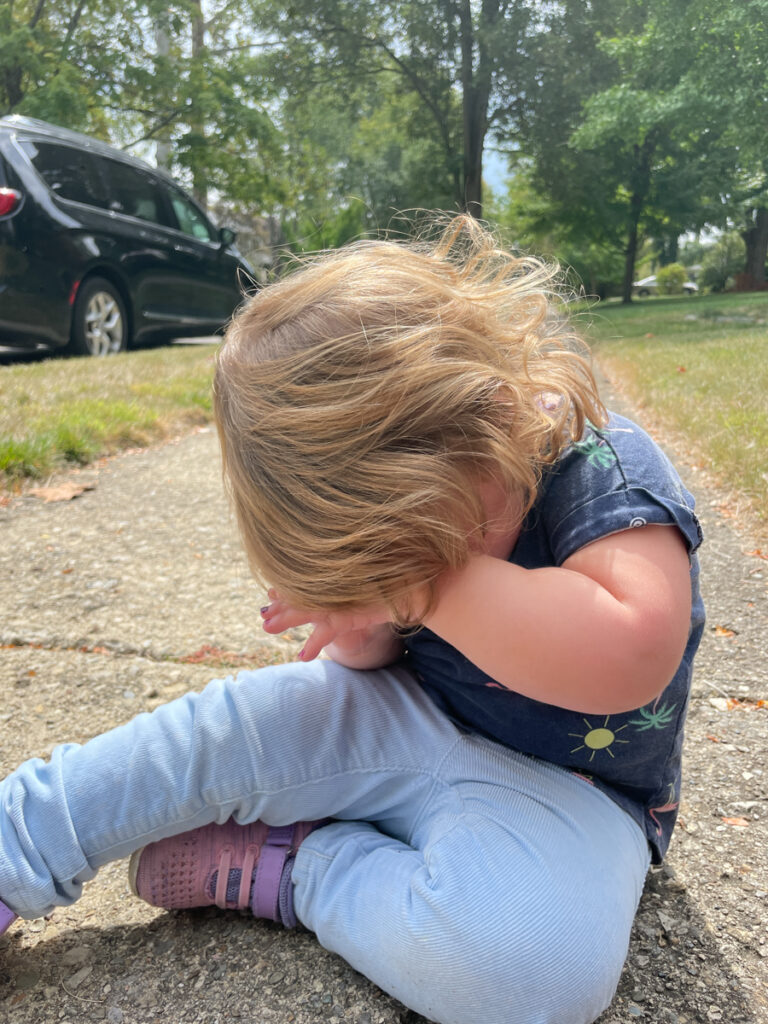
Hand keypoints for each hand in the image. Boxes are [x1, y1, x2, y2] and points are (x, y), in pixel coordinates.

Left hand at [260, 590, 393, 662]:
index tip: (272, 595)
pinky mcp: (350, 614)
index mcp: (334, 577)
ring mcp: (340, 599)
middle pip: (301, 594)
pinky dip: (314, 644)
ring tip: (267, 627)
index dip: (287, 588)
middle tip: (264, 614)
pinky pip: (327, 631)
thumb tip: (327, 588)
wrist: (412, 589)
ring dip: (286, 617)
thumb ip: (340, 584)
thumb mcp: (360, 587)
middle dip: (281, 605)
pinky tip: (303, 656)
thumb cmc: (389, 584)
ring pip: (306, 608)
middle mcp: (334, 586)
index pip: (304, 580)